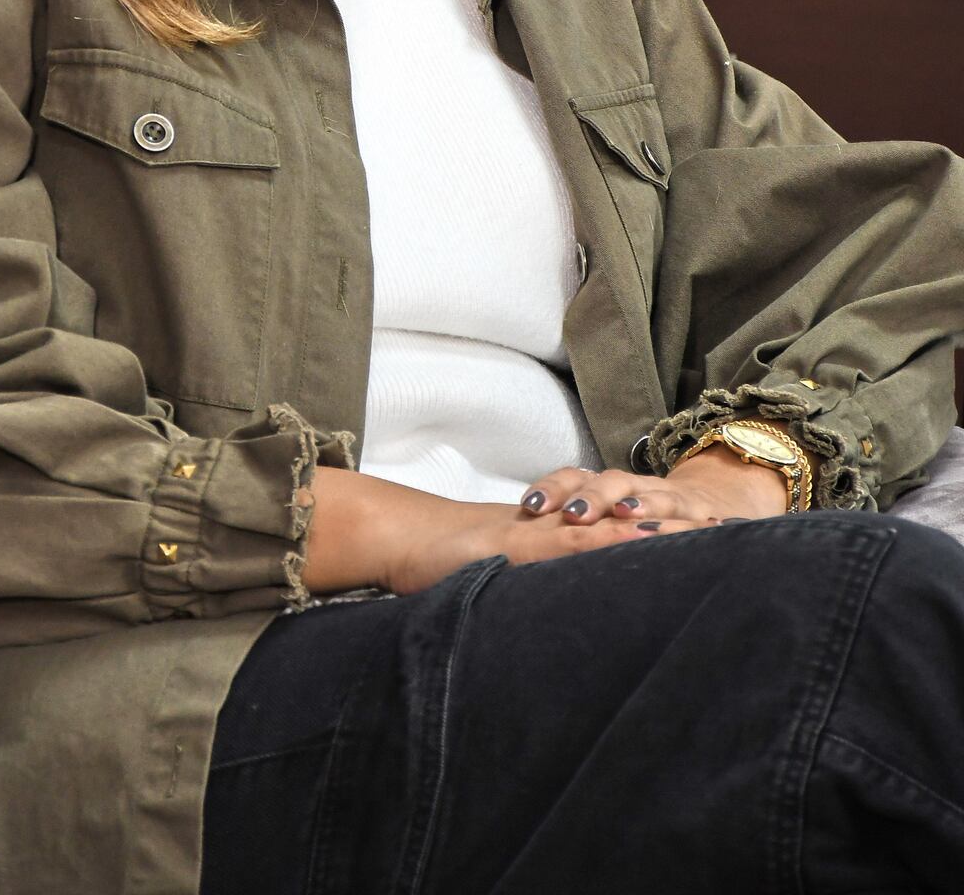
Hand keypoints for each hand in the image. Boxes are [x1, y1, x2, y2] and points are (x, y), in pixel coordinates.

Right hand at [296, 467, 719, 600]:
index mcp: (556, 535)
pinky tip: (639, 535)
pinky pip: (573, 537)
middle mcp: (556, 526)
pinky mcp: (522, 542)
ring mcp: (542, 531)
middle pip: (628, 521)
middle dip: (679, 527)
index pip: (622, 529)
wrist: (403, 537)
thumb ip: (537, 586)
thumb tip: (564, 615)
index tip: (713, 542)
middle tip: (733, 533)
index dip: (666, 533)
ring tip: (708, 531)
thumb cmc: (445, 563)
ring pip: (611, 524)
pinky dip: (608, 536)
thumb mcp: (502, 578)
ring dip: (658, 527)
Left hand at [518, 450, 788, 528]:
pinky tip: (688, 533)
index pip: (574, 478)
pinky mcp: (701, 519)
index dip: (553, 488)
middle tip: (572, 515)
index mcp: (605, 488)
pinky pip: (695, 521)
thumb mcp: (604, 524)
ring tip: (625, 514)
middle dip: (592, 495)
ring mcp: (671, 500)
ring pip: (654, 496)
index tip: (530, 507)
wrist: (707, 505)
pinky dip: (690, 526)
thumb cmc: (639, 524)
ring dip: (640, 504)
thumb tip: (515, 554)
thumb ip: (569, 534)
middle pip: (611, 482)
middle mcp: (636, 488)